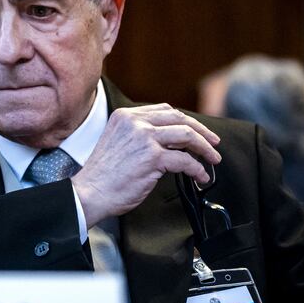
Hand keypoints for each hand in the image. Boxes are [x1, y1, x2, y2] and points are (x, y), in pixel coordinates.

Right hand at [71, 103, 220, 224]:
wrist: (90, 192)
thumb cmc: (103, 175)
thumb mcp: (118, 142)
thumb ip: (139, 135)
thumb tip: (171, 140)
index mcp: (125, 116)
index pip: (164, 110)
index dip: (185, 120)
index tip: (196, 130)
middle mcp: (135, 122)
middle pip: (179, 119)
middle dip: (202, 131)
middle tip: (213, 142)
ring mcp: (144, 138)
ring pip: (187, 136)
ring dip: (204, 149)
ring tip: (212, 159)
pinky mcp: (152, 157)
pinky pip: (185, 160)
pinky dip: (197, 169)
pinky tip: (200, 176)